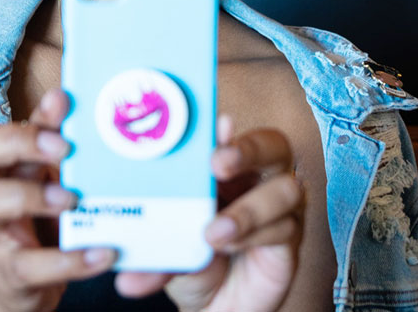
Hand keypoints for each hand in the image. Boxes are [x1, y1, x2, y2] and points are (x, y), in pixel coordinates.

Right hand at [0, 89, 116, 311]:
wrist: (26, 284)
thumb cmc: (38, 214)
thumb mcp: (45, 174)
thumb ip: (53, 136)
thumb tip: (67, 95)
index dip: (18, 122)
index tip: (61, 106)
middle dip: (16, 142)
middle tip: (63, 148)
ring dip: (28, 195)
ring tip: (72, 198)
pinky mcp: (11, 273)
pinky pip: (28, 266)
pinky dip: (67, 260)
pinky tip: (101, 251)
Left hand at [115, 117, 303, 311]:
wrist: (213, 304)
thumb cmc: (192, 259)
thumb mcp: (168, 249)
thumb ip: (155, 254)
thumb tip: (127, 277)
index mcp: (223, 163)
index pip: (230, 131)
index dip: (225, 126)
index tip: (217, 124)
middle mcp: (255, 175)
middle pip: (273, 144)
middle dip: (248, 149)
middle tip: (217, 164)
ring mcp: (277, 204)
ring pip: (286, 188)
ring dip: (249, 209)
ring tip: (215, 232)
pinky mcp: (290, 236)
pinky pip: (285, 227)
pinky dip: (255, 235)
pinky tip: (232, 246)